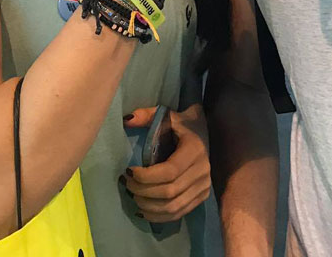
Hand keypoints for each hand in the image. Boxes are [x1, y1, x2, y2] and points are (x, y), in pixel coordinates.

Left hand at [123, 103, 210, 222]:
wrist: (206, 133)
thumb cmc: (183, 125)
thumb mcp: (167, 115)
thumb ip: (147, 115)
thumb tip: (126, 120)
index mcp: (195, 150)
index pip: (170, 172)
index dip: (147, 176)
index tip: (129, 170)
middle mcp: (203, 171)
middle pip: (169, 192)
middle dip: (143, 191)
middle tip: (127, 183)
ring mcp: (204, 187)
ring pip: (173, 207)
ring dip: (148, 206)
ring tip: (133, 196)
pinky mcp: (201, 197)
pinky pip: (179, 213)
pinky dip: (159, 216)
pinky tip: (143, 210)